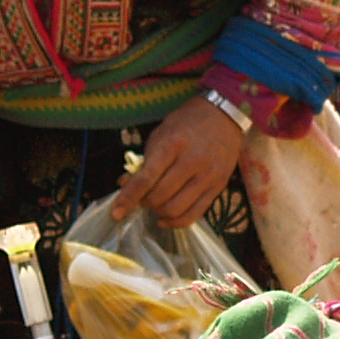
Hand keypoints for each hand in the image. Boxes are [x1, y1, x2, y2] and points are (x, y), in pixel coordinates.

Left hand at [114, 97, 244, 228]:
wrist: (224, 116)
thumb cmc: (187, 123)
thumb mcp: (160, 134)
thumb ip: (144, 161)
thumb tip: (125, 185)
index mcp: (173, 144)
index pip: (146, 179)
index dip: (128, 198)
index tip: (116, 212)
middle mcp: (192, 161)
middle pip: (159, 197)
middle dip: (143, 202)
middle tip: (140, 197)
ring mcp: (208, 176)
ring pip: (175, 209)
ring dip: (158, 212)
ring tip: (154, 204)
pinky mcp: (218, 187)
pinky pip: (194, 215)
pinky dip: (175, 222)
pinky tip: (164, 219)